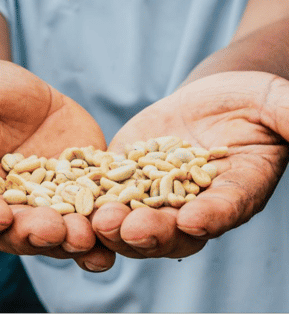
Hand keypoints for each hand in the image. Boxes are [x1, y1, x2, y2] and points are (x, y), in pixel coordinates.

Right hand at [0, 60, 112, 267]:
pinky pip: (89, 218)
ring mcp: (38, 205)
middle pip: (10, 231)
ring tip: (87, 236)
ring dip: (69, 239)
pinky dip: (104, 230)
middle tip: (52, 230)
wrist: (19, 93)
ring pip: (52, 233)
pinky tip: (122, 231)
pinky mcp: (75, 196)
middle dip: (31, 233)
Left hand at [92, 71, 288, 259]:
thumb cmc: (249, 101)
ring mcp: (155, 195)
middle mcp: (194, 204)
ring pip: (134, 220)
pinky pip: (103, 191)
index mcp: (236, 192)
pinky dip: (86, 199)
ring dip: (114, 226)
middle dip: (152, 232)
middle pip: (174, 229)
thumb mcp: (272, 103)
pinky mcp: (123, 177)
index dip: (212, 216)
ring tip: (96, 221)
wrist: (207, 99)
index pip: (227, 208)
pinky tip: (64, 200)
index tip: (196, 220)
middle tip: (130, 230)